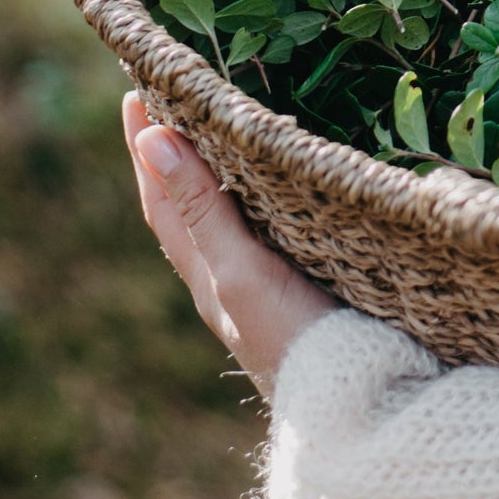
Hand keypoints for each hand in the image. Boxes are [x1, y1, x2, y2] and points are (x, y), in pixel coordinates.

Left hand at [122, 91, 336, 400]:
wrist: (361, 406)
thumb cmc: (294, 338)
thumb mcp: (240, 269)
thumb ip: (201, 208)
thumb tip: (150, 139)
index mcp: (209, 273)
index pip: (163, 199)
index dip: (147, 147)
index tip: (138, 91)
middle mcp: (236, 277)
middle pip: (196, 202)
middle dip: (187, 149)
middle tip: (185, 93)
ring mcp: (277, 284)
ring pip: (239, 213)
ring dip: (230, 167)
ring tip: (237, 121)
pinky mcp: (318, 282)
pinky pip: (279, 223)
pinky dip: (273, 190)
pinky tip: (299, 177)